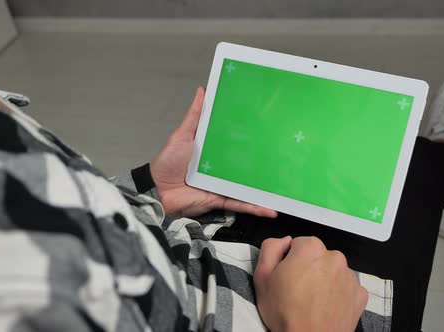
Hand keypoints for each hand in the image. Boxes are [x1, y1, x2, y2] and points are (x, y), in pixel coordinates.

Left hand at [150, 87, 276, 217]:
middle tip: (286, 157)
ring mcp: (222, 185)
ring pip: (247, 186)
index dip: (250, 137)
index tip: (268, 129)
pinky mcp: (220, 200)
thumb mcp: (182, 135)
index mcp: (214, 151)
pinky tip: (270, 209)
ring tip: (285, 187)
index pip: (235, 143)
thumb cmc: (167, 163)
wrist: (157, 191)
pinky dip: (254, 207)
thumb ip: (195, 116)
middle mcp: (221, 168)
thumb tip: (202, 91)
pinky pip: (240, 203)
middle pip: (246, 165)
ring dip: (265, 189)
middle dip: (264, 164)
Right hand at [254, 236, 367, 331]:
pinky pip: (346, 287)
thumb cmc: (285, 312)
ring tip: (312, 301)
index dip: (290, 259)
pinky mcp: (359, 294)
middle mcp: (334, 257)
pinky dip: (338, 294)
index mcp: (310, 249)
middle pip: (318, 256)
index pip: (299, 243)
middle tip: (298, 290)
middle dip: (309, 268)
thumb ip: (271, 248)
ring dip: (324, 280)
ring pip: (333, 271)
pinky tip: (325, 306)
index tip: (287, 276)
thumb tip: (284, 241)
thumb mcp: (262, 277)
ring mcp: (349, 276)